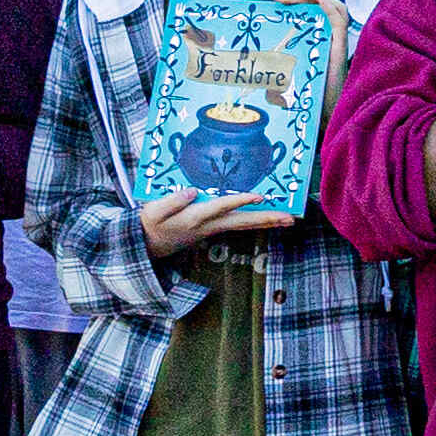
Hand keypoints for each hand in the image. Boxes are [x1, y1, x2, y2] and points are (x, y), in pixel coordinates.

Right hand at [139, 188, 286, 258]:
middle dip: (266, 219)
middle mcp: (208, 225)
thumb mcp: (154, 211)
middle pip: (242, 221)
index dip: (240, 200)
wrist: (146, 244)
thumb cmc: (150, 224)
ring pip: (243, 224)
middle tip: (290, 219)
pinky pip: (238, 224)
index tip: (259, 195)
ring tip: (288, 220)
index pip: (222, 207)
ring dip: (266, 222)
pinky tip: (268, 219)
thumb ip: (173, 201)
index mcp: (194, 218)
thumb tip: (193, 191)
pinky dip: (255, 221)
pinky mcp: (212, 228)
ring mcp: (212, 228)